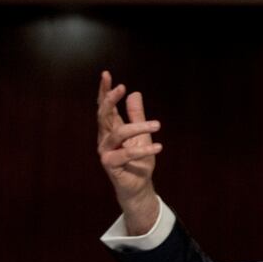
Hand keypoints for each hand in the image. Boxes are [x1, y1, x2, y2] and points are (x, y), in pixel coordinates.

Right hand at [97, 70, 162, 234]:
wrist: (138, 186)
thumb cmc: (139, 161)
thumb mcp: (142, 135)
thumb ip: (137, 115)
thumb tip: (135, 93)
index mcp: (110, 129)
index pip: (105, 107)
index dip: (104, 91)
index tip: (106, 75)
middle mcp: (105, 138)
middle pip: (103, 115)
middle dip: (110, 100)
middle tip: (122, 88)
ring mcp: (106, 151)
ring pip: (118, 133)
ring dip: (139, 127)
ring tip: (158, 125)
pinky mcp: (111, 165)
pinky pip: (126, 154)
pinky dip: (143, 150)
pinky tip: (159, 147)